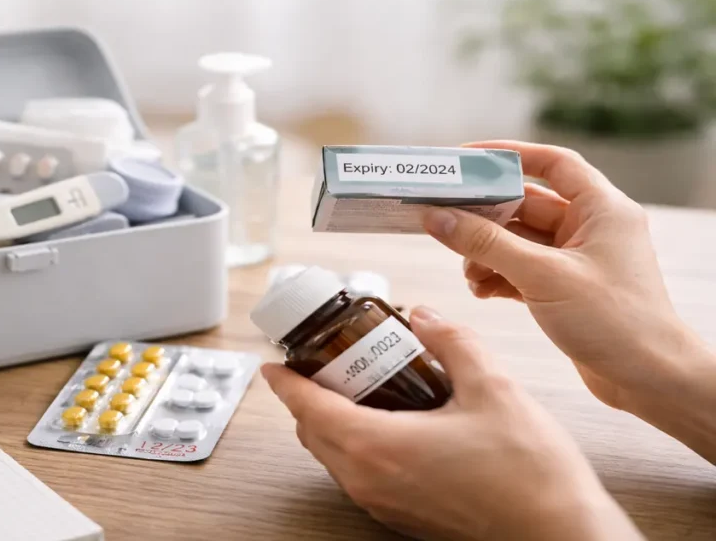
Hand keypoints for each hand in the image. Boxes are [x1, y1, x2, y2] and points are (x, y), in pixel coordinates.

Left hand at [264, 307, 641, 540]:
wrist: (562, 536)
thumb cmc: (532, 476)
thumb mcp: (494, 389)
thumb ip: (453, 342)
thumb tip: (425, 317)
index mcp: (378, 447)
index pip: (306, 407)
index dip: (285, 381)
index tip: (275, 362)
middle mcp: (370, 481)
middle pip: (312, 431)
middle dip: (309, 395)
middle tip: (329, 362)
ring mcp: (383, 504)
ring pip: (332, 456)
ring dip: (332, 421)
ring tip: (362, 387)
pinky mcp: (401, 517)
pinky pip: (358, 475)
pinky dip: (356, 445)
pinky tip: (393, 422)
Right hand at [421, 142, 712, 405]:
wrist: (649, 380)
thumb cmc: (617, 323)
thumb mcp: (542, 276)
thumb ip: (486, 244)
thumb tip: (439, 218)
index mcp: (602, 209)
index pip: (552, 163)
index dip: (508, 156)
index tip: (466, 158)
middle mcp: (591, 228)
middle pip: (525, 205)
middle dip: (485, 217)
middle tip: (445, 219)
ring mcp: (578, 259)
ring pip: (518, 240)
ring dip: (487, 252)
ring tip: (468, 272)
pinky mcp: (566, 288)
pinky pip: (521, 268)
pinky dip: (498, 275)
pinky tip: (480, 288)